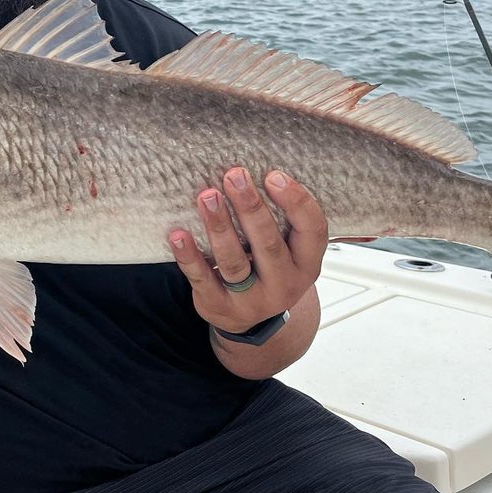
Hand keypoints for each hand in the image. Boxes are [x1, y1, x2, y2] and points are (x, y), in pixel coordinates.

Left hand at [169, 168, 327, 334]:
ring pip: (235, 262)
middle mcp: (284, 284)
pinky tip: (178, 235)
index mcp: (306, 263)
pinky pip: (203, 279)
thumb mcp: (288, 250)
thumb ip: (281, 219)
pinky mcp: (219, 306)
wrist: (252, 319)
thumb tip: (251, 173)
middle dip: (250, 207)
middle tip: (234, 176)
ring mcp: (252, 300)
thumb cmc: (268, 267)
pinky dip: (189, 256)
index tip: (273, 176)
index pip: (313, 230)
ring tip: (207, 196)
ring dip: (219, 226)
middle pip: (269, 244)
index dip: (296, 201)